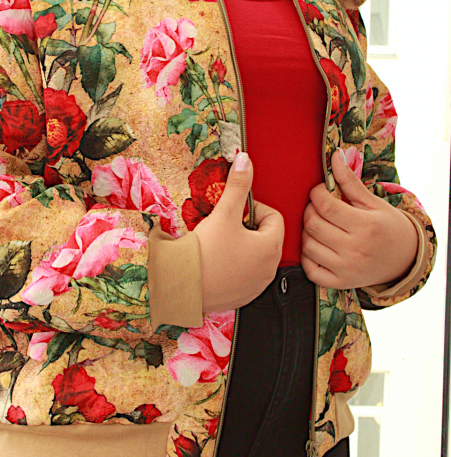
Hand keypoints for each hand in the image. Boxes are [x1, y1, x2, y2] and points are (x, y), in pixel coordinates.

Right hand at [194, 152, 284, 313]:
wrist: (182, 286)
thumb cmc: (205, 252)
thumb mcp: (223, 213)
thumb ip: (237, 185)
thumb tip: (245, 160)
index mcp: (271, 247)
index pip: (273, 216)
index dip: (252, 208)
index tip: (233, 211)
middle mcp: (270, 268)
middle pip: (265, 236)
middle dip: (246, 227)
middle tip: (224, 226)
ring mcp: (257, 285)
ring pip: (255, 255)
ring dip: (241, 246)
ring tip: (219, 243)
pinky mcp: (243, 296)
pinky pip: (245, 274)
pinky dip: (234, 266)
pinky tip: (217, 262)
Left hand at [300, 148, 418, 289]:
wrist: (404, 260)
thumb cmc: (388, 227)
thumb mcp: (373, 202)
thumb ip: (351, 181)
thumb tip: (335, 156)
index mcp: (366, 226)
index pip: (326, 206)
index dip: (316, 194)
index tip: (321, 191)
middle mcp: (355, 250)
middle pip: (313, 225)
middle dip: (310, 210)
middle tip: (318, 207)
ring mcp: (346, 269)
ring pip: (308, 245)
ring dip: (307, 231)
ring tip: (319, 225)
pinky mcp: (340, 283)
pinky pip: (310, 270)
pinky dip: (307, 257)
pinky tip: (317, 245)